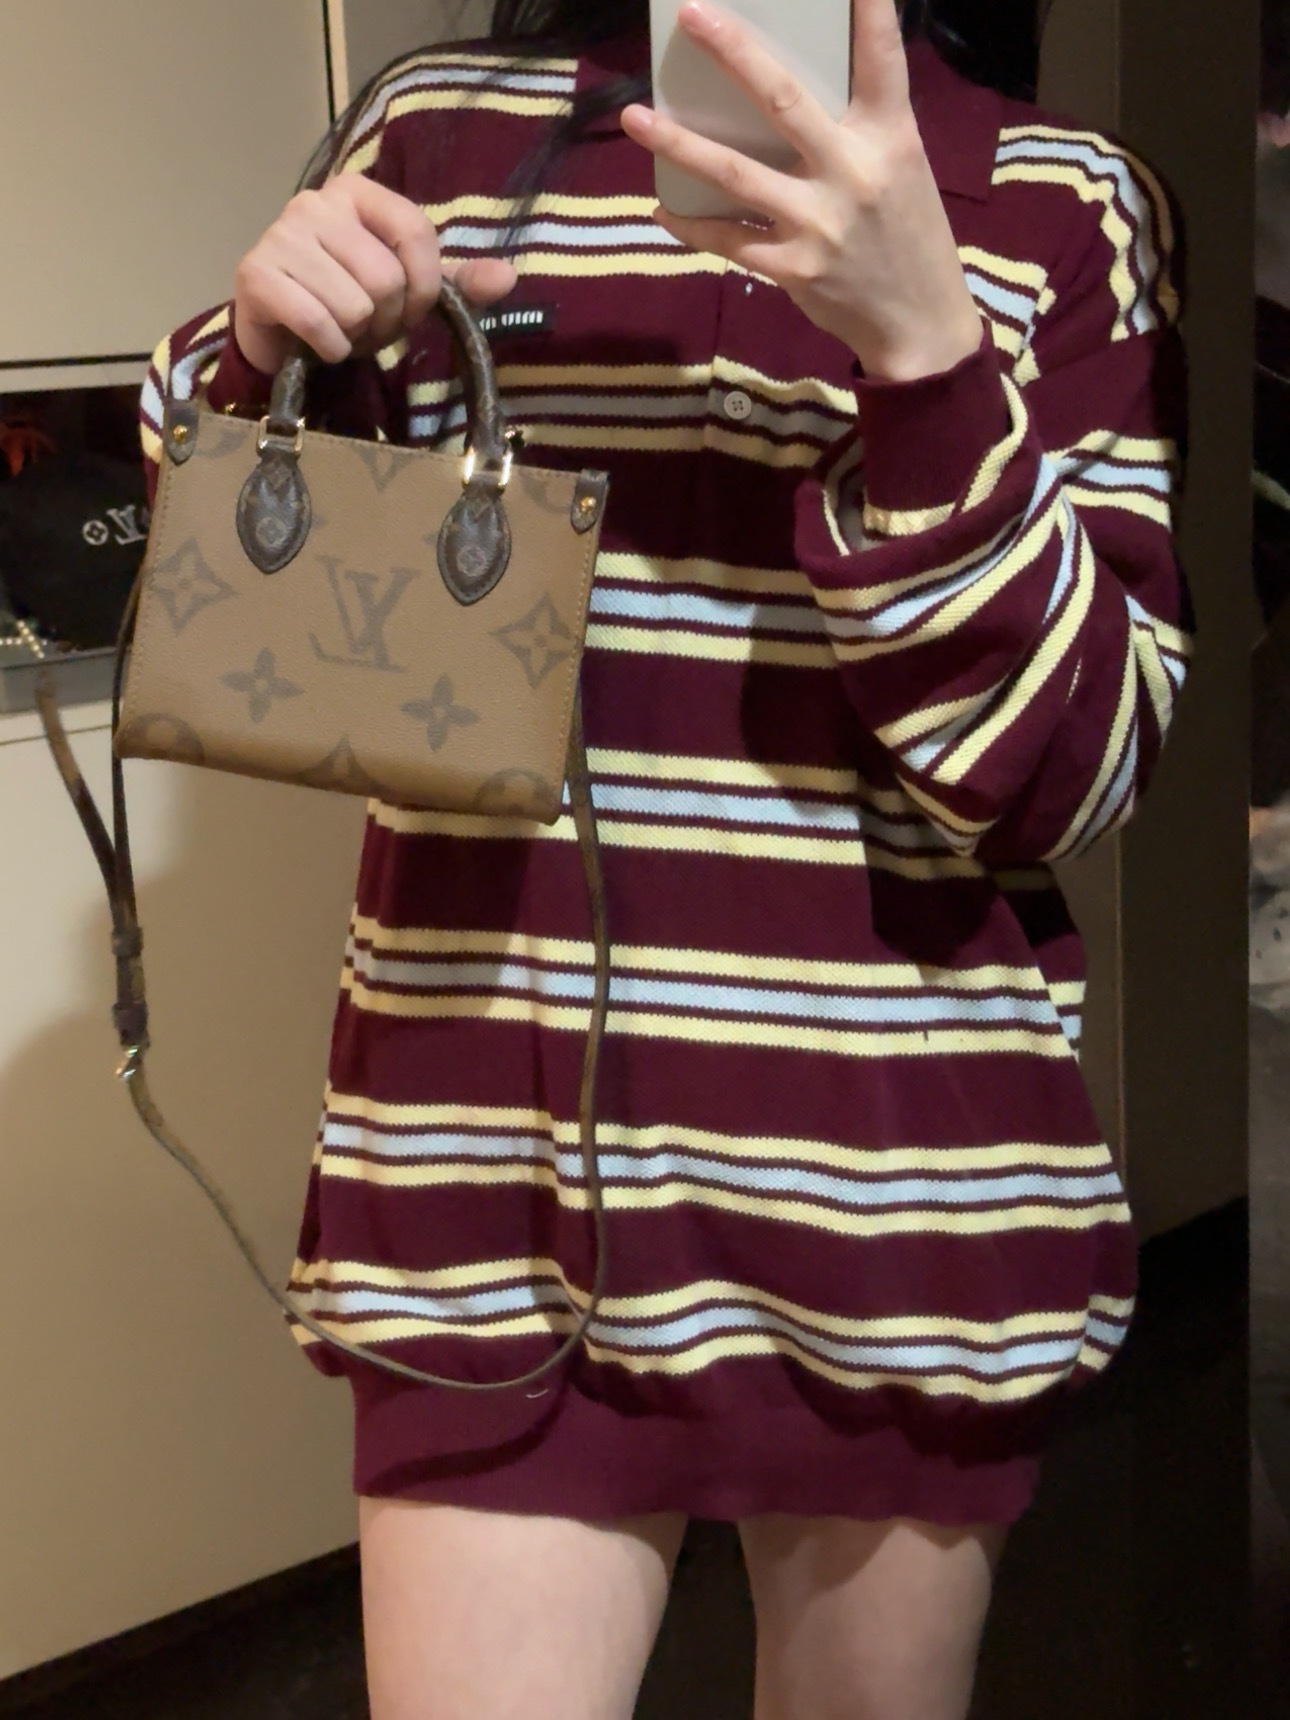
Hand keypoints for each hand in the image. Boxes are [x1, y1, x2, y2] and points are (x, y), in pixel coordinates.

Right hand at [233, 175, 518, 373]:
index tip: (408, 307)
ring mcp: (281, 234)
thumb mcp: (408, 291)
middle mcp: (315, 202)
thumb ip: (458, 283)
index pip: (416, 231)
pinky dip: (328, 347)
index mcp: (356, 192)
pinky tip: (319, 343)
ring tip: (340, 329)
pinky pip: (317, 322)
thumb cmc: (347, 303)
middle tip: (364, 324)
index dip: (423, 286)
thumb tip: (508, 278)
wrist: (282, 333)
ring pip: (354, 304)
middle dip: (385, 318)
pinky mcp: (255, 274)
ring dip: (355, 335)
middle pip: (385, 276)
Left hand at [621, 0, 982, 381]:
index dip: (867, 8)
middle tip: (692, 15)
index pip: (881, 58)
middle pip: (784, 102)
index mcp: (890, 138)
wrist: (919, 325)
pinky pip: (727, 240)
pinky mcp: (791, 268)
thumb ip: (857, 132)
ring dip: (679, 144)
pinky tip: (662, 209)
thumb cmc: (908, 238)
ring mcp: (818, 223)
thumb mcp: (901, 171)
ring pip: (736, 175)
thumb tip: (788, 98)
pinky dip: (691, 224)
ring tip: (635, 119)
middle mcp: (852, 173)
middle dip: (735, 54)